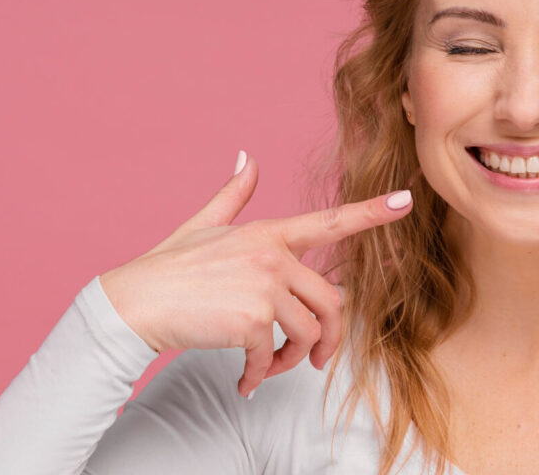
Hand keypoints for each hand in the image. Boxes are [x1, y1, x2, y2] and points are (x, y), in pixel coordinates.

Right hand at [98, 151, 412, 397]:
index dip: (372, 213)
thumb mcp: (203, 224)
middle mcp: (272, 256)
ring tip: (270, 368)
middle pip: (331, 302)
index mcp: (268, 233)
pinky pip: (275, 355)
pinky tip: (245, 382)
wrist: (132, 305)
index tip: (407, 201)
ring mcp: (264, 286)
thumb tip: (247, 156)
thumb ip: (234, 194)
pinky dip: (262, 375)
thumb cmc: (168, 268)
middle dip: (328, 339)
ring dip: (293, 361)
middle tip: (312, 360)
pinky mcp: (253, 320)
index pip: (330, 222)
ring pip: (309, 333)